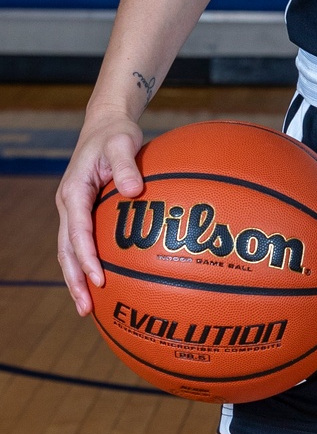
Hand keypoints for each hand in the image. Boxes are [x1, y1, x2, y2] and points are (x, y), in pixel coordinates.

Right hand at [55, 109, 144, 316]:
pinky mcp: (83, 212)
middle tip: (87, 309)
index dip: (86, 258)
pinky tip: (103, 280)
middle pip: (66, 250)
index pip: (77, 232)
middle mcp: (69, 204)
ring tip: (89, 307)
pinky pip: (82, 242)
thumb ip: (126, 165)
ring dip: (77, 278)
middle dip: (75, 281)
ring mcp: (74, 210)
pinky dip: (87, 263)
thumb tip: (134, 191)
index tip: (99, 279)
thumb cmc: (116, 132)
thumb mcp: (122, 142)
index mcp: (74, 191)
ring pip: (70, 251)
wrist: (105, 124)